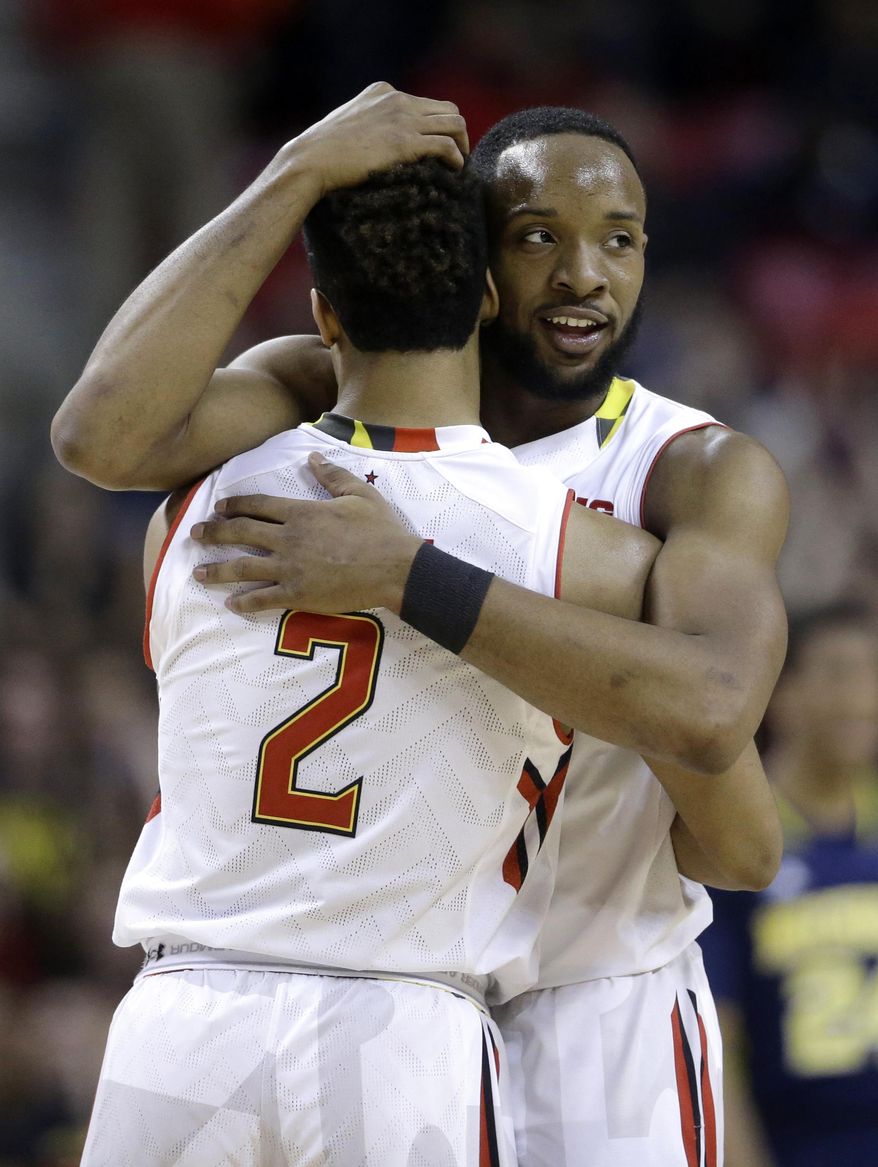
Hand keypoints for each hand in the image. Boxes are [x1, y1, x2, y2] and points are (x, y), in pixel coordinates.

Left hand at [191, 453, 421, 614]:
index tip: (218, 507)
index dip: (234, 505)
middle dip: (214, 533)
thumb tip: (312, 457)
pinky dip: (244, 602)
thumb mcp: (358, 494)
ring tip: (198, 574)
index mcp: (302, 513)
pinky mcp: (297, 594)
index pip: (258, 506)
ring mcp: (290, 568)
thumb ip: (332, 475)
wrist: (393, 567)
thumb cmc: (380, 530)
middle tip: (194, 535)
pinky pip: (263, 598)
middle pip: (241, 533)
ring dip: (217, 570)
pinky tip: (231, 603)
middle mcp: (289, 539)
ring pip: (243, 567)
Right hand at [290, 82, 468, 197]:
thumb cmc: (322, 151)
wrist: (311, 160)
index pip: (425, 102)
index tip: (437, 143)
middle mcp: (397, 99)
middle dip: (457, 131)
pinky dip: (457, 158)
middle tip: (456, 155)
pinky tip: (455, 170)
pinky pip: (447, 146)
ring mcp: (403, 119)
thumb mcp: (348, 124)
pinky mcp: (406, 143)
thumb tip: (376, 144)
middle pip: (447, 108)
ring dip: (462, 144)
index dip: (437, 123)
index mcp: (383, 91)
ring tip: (459, 164)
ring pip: (454, 123)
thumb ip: (368, 124)